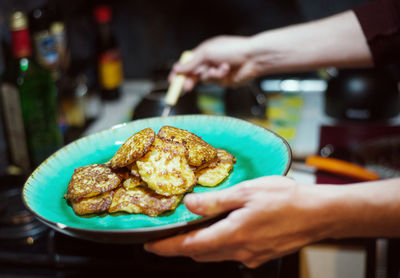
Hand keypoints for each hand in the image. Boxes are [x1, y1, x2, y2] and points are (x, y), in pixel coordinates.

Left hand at [144, 176, 328, 267]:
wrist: (318, 214)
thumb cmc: (286, 199)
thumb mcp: (246, 192)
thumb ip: (215, 201)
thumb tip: (190, 204)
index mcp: (232, 234)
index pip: (190, 246)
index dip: (167, 247)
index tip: (150, 245)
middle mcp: (240, 251)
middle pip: (201, 254)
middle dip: (181, 247)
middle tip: (168, 237)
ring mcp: (252, 256)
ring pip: (216, 255)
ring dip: (200, 246)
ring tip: (193, 232)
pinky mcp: (262, 255)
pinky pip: (233, 254)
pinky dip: (220, 245)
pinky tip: (224, 231)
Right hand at [169, 36, 257, 90]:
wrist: (252, 57)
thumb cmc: (231, 49)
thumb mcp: (207, 53)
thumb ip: (191, 63)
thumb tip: (176, 69)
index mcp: (204, 51)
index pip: (187, 62)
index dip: (178, 71)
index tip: (172, 80)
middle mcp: (209, 61)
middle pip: (193, 74)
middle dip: (189, 80)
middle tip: (187, 87)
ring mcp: (216, 71)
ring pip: (204, 79)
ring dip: (210, 75)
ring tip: (220, 69)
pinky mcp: (224, 81)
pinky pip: (215, 82)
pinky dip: (219, 76)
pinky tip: (227, 70)